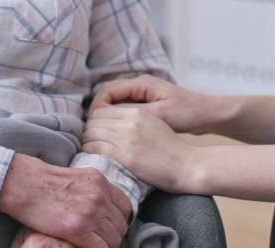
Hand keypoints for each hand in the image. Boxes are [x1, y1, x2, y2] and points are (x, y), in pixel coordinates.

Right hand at [0, 154, 131, 247]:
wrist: (23, 184)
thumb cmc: (42, 182)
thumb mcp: (75, 177)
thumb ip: (92, 189)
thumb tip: (101, 204)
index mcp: (100, 181)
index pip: (125, 206)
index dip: (118, 220)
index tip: (107, 227)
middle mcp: (100, 195)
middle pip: (121, 224)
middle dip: (112, 235)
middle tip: (98, 240)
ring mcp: (91, 211)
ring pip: (114, 239)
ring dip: (105, 245)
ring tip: (91, 245)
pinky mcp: (78, 227)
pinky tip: (83, 247)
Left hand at [82, 105, 198, 194]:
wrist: (187, 165)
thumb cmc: (172, 148)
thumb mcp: (154, 123)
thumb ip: (133, 119)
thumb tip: (113, 123)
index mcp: (137, 112)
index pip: (103, 109)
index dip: (94, 119)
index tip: (95, 130)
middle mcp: (130, 122)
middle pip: (95, 120)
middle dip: (89, 129)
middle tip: (90, 140)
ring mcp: (127, 139)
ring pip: (92, 133)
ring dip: (87, 141)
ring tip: (90, 148)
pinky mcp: (126, 156)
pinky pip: (96, 148)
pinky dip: (90, 151)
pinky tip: (92, 156)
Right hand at [90, 75, 212, 133]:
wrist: (208, 115)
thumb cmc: (187, 113)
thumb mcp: (159, 115)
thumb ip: (132, 113)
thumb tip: (106, 116)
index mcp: (142, 83)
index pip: (108, 90)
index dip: (97, 107)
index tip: (92, 125)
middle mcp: (140, 85)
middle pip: (109, 95)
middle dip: (99, 112)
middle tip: (92, 131)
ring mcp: (144, 94)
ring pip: (116, 103)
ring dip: (107, 116)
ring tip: (101, 134)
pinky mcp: (148, 104)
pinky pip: (125, 109)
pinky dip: (118, 119)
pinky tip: (116, 134)